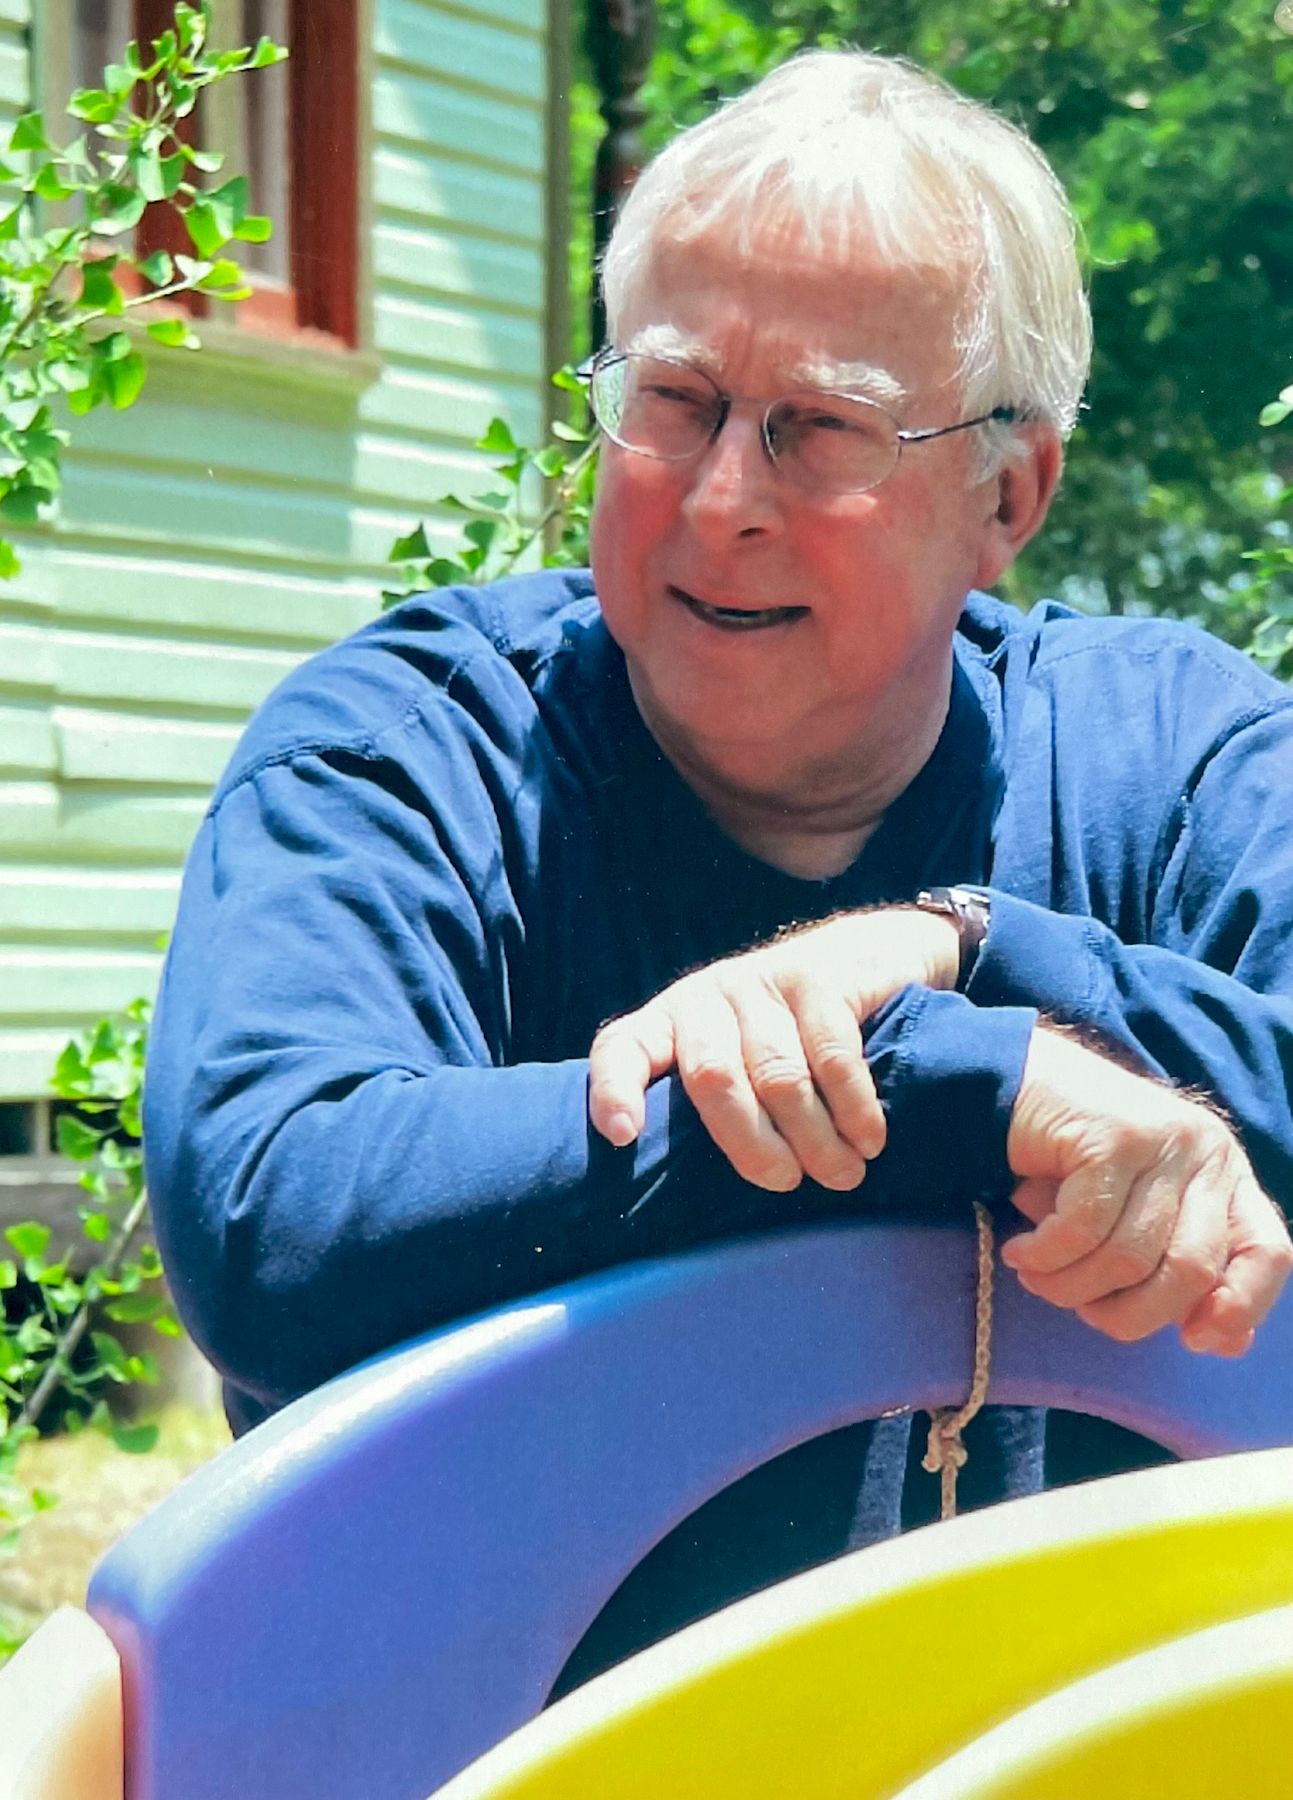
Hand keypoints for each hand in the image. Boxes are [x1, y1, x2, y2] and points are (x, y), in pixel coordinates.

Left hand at [588, 907, 959, 1191]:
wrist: (864, 960)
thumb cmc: (788, 1040)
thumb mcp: (736, 1062)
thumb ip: (713, 1109)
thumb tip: (698, 1208)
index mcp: (669, 1024)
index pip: (622, 1049)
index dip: (614, 1090)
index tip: (623, 1136)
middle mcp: (704, 998)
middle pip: (713, 1079)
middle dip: (753, 1145)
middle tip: (788, 1183)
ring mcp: (757, 983)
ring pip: (779, 1076)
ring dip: (816, 1138)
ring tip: (843, 1174)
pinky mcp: (813, 977)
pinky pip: (832, 1057)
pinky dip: (853, 1109)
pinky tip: (868, 1139)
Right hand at [1003, 1028, 1292, 1355]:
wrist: (1012, 1079)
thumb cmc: (1072, 1160)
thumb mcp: (1134, 1219)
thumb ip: (1178, 1272)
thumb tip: (1226, 1342)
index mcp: (1225, 1175)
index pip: (1268, 1251)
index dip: (1241, 1305)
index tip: (1192, 1340)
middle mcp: (1206, 1152)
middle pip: (1191, 1269)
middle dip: (1128, 1313)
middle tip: (1081, 1309)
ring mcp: (1162, 1140)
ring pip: (1129, 1257)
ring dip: (1070, 1287)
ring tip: (1035, 1278)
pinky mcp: (1113, 1136)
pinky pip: (1082, 1230)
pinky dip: (1044, 1257)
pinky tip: (1020, 1252)